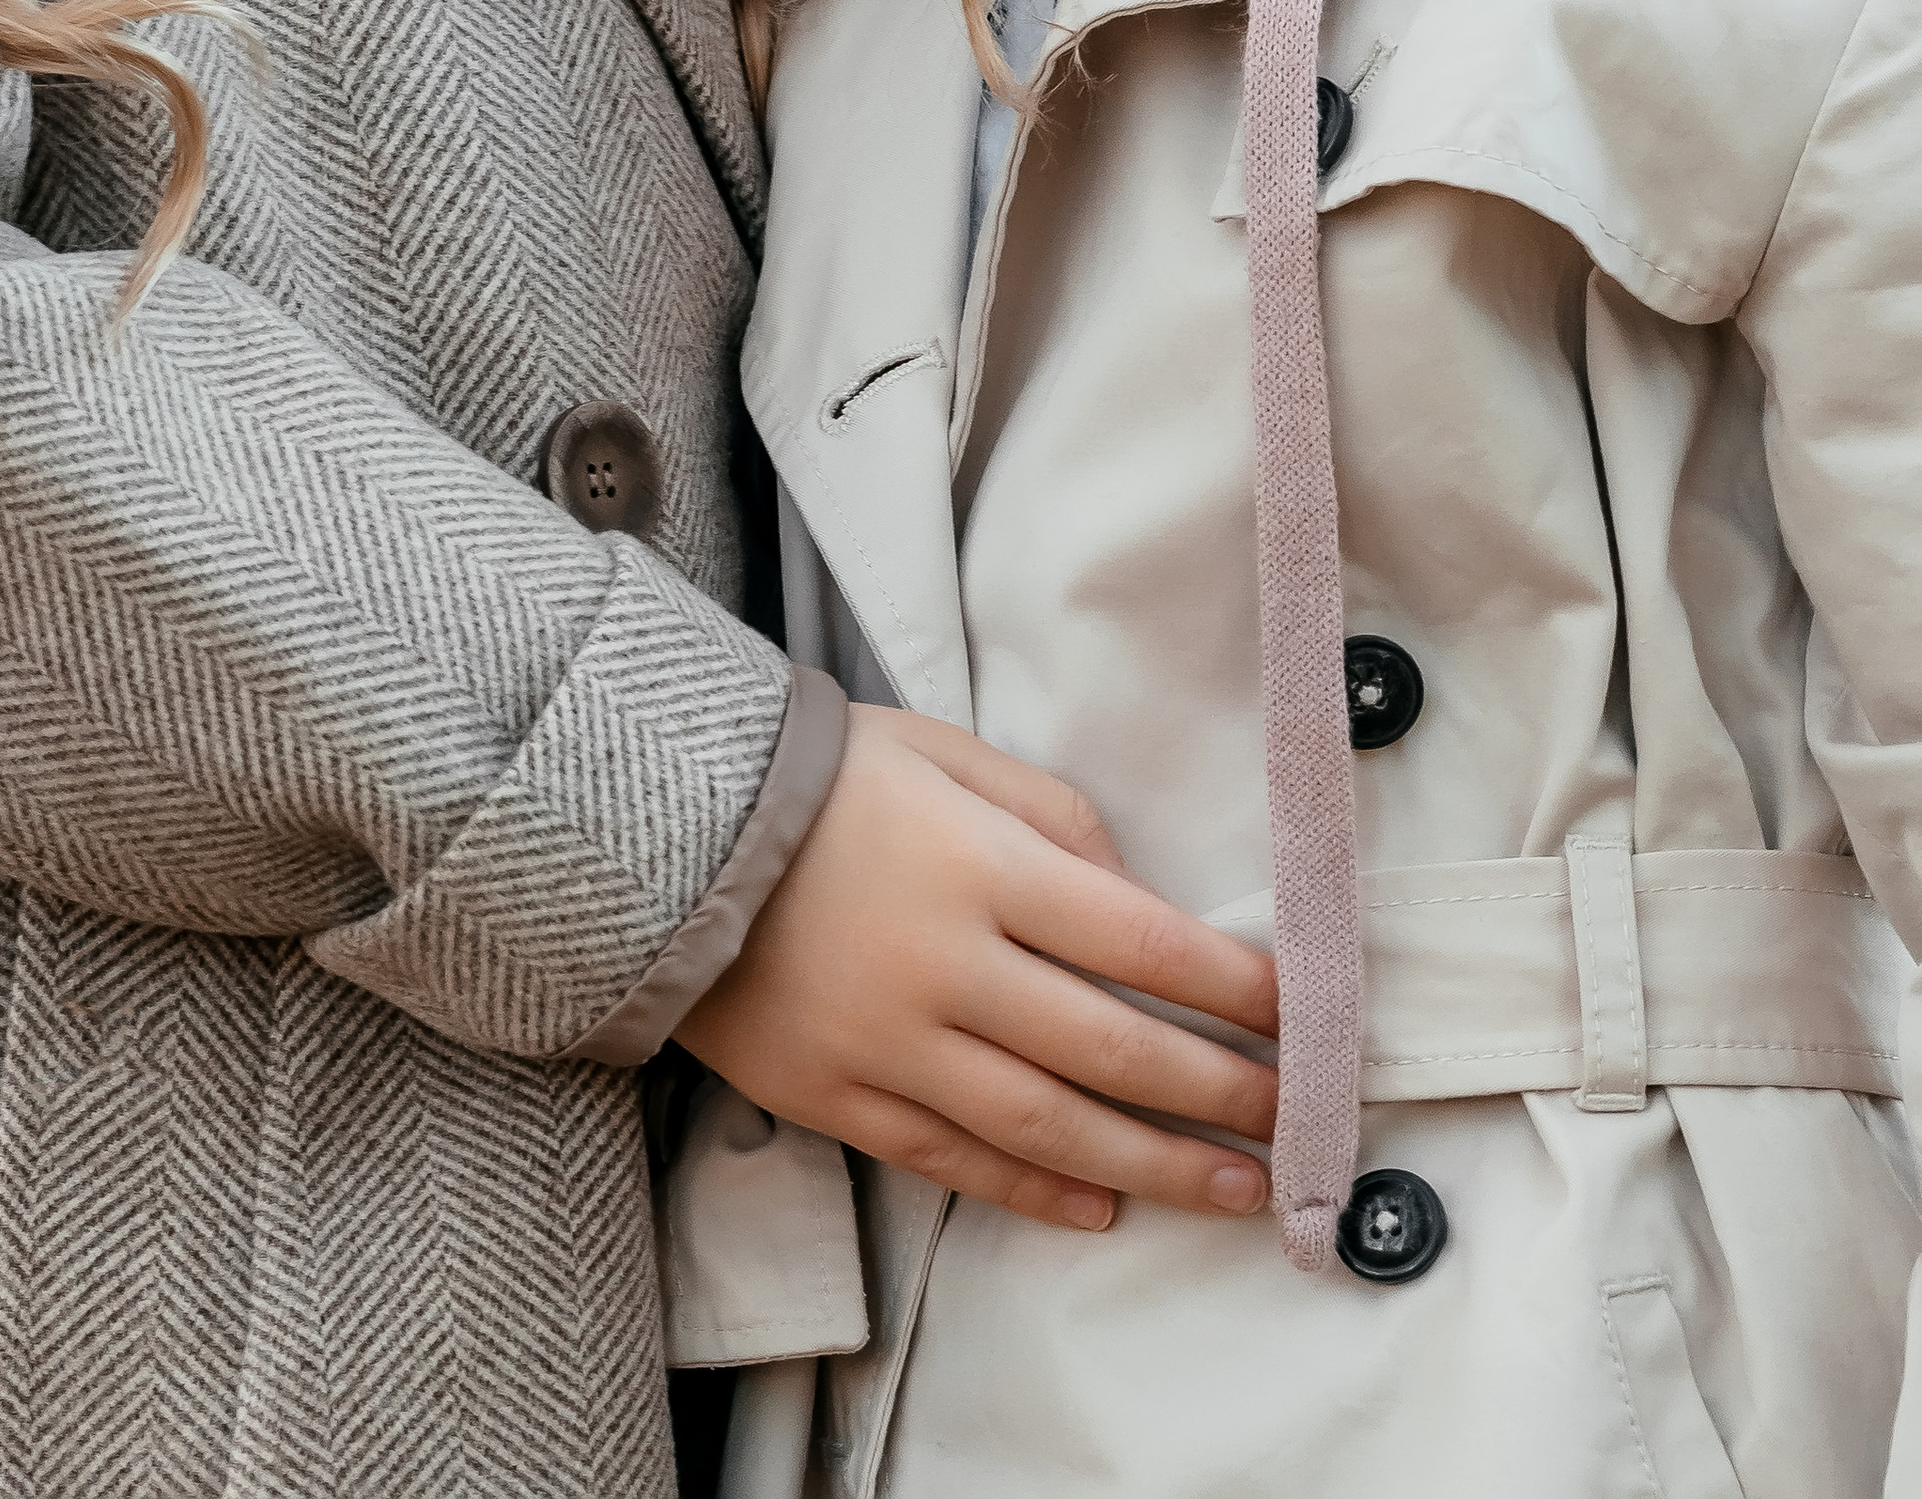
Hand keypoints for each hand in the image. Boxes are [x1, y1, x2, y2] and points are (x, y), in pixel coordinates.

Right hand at [675, 704, 1278, 1234]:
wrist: (661, 832)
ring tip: (1234, 1190)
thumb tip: (1131, 892)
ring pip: (1048, 1127)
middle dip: (1217, 1093)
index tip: (1297, 1016)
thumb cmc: (821, 778)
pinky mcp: (838, 1097)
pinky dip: (1035, 1191)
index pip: (1139, 942)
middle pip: (1111, 1049)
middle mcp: (945, 966)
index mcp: (979, 866)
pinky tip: (1102, 1207)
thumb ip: (1050, 813)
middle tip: (1292, 1122)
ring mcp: (889, 1044)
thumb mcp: (943, 752)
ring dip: (1155, 1166)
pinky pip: (955, 1160)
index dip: (1231, 988)